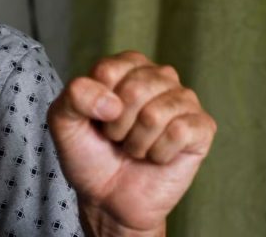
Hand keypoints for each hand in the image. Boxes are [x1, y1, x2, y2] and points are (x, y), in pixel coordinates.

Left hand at [48, 51, 215, 235]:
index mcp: (126, 66)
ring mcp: (183, 100)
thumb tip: (112, 103)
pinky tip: (156, 156)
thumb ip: (74, 97)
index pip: (109, 71)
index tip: (97, 120)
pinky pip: (179, 132)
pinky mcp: (202, 127)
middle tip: (117, 138)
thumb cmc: (89, 154)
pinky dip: (159, 153)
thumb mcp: (63, 121)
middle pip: (135, 90)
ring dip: (137, 142)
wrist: (109, 198)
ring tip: (135, 147)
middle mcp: (158, 76)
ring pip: (155, 114)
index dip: (97, 104)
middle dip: (118, 126)